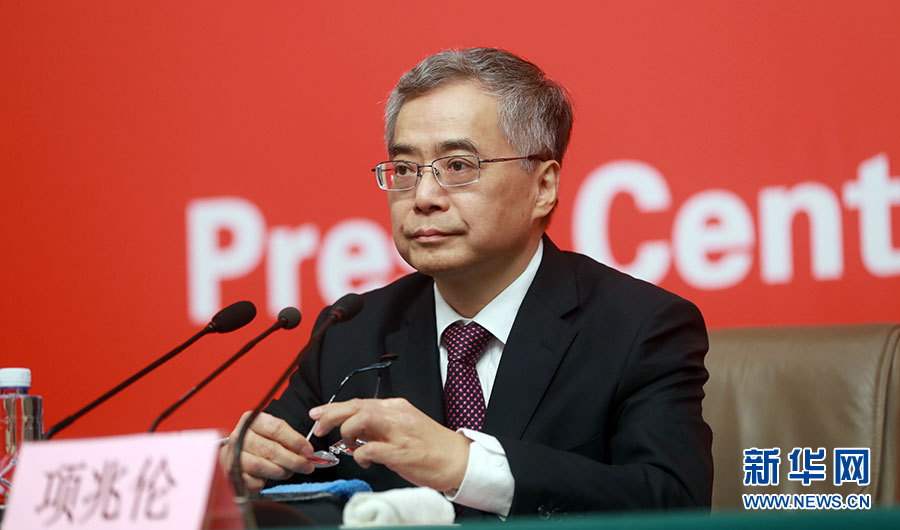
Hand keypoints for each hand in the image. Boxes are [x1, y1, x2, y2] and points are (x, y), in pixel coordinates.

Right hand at [219, 411, 315, 492]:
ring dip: (281, 471)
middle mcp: (240, 436)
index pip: (277, 428)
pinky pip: (253, 480)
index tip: (309, 451)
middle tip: (307, 466)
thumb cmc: (255, 443)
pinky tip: (268, 478)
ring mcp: (234, 455)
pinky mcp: (232, 473)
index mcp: (252, 420)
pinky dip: (264, 482)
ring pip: (262, 466)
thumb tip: (307, 451)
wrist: (232, 454)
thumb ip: (287, 437)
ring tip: (289, 472)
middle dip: (294, 460)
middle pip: (271, 449)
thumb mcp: (270, 432)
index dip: (296, 441)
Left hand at [310, 398, 471, 491]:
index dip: (334, 407)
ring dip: (346, 431)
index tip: (317, 413)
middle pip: (357, 406)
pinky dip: (361, 454)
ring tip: (346, 444)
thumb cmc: (432, 446)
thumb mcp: (404, 428)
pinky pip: (372, 448)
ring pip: (362, 418)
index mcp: (396, 407)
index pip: (359, 401)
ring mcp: (399, 432)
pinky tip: (364, 460)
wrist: (458, 460)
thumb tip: (353, 430)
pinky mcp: (402, 452)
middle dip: (332, 415)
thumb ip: (379, 426)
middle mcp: (397, 415)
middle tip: (319, 427)